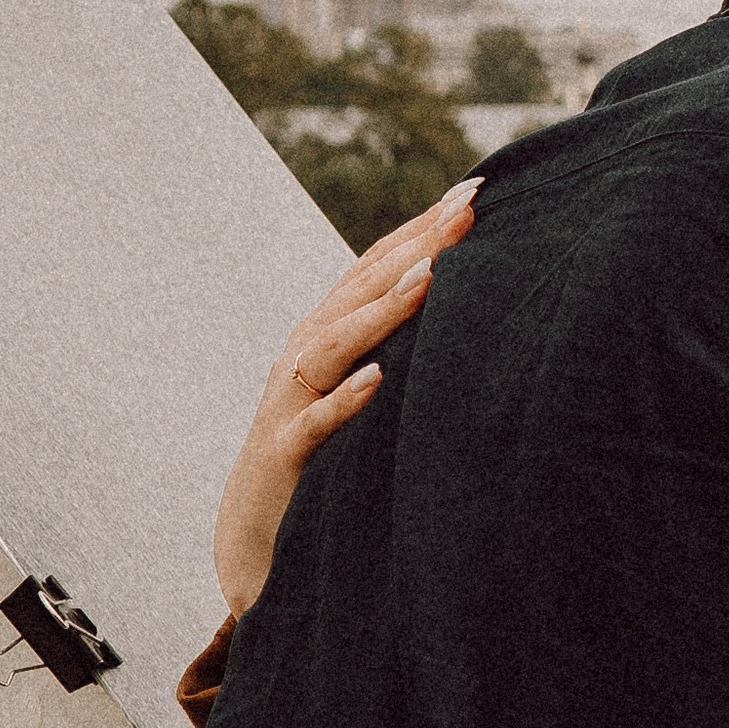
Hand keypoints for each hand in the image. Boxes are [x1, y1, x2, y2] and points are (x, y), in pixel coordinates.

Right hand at [215, 182, 479, 613]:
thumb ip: (396, 346)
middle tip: (467, 211)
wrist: (253, 534)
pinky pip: (315, 425)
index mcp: (327, 334)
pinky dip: (345, 400)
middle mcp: (305, 355)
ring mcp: (290, 402)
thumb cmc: (321, 456)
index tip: (475, 193)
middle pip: (359, 291)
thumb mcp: (359, 391)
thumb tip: (463, 306)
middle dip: (415, 248)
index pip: (377, 268)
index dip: (421, 230)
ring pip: (333, 346)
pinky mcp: (285, 455)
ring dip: (382, 312)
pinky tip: (378, 380)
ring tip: (431, 279)